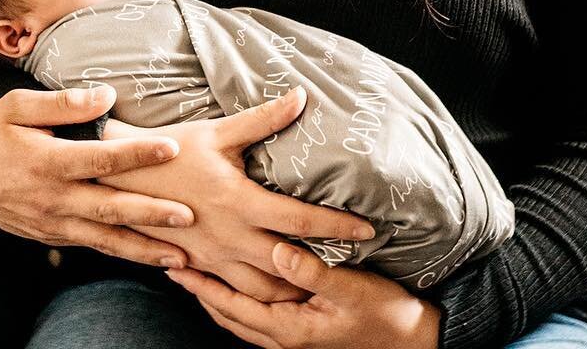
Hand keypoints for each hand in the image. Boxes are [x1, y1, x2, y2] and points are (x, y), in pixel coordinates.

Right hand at [0, 84, 195, 266]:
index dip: (138, 154)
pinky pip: (90, 245)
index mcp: (46, 160)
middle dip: (151, 214)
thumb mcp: (16, 105)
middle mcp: (51, 197)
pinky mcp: (48, 236)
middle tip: (188, 216)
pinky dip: (119, 252)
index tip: (172, 148)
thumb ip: (62, 103)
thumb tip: (106, 96)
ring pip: (104, 238)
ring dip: (143, 248)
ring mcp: (50, 223)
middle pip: (110, 208)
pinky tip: (145, 254)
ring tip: (180, 256)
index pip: (101, 158)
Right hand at [100, 87, 372, 301]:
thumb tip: (300, 96)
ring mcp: (214, 258)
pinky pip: (236, 294)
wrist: (120, 177)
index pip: (300, 219)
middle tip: (355, 266)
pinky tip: (274, 291)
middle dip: (323, 269)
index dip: (336, 225)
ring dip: (293, 291)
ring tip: (319, 285)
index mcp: (240, 202)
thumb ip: (263, 119)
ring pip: (265, 291)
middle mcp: (231, 237)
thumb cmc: (172, 150)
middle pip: (289, 266)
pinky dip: (261, 298)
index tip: (367, 228)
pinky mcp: (199, 266)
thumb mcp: (219, 131)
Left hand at [167, 240, 440, 348]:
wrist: (413, 340)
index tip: (176, 264)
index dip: (202, 286)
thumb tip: (275, 247)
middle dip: (200, 291)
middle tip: (173, 265)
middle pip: (229, 314)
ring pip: (241, 319)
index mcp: (288, 328)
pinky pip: (257, 320)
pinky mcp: (303, 331)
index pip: (231, 306)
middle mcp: (284, 337)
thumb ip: (310, 271)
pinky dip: (237, 304)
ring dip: (216, 297)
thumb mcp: (349, 289)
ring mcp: (293, 338)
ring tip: (195, 273)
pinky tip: (237, 285)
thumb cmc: (383, 313)